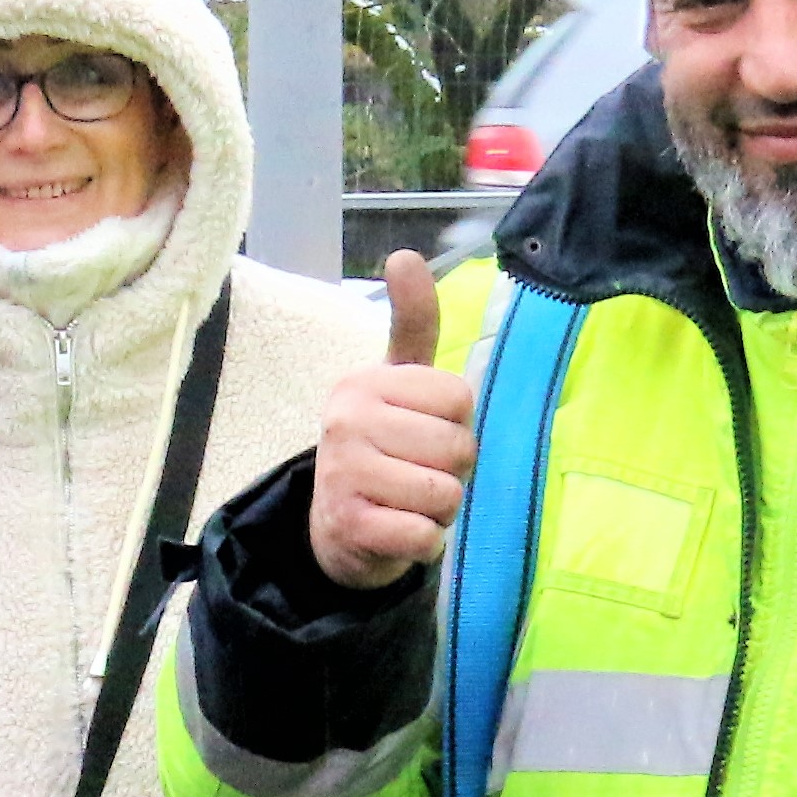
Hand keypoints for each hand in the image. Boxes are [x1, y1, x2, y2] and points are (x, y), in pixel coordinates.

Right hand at [312, 248, 480, 588]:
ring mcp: (343, 472)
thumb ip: (412, 323)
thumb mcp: (398, 382)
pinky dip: (425, 542)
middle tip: (417, 475)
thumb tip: (403, 254)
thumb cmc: (383, 447)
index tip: (423, 434)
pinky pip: (424, 535)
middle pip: (458, 447)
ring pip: (445, 493)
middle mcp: (345, 420)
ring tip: (409, 504)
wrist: (336, 530)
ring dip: (441, 511)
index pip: (460, 398)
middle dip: (454, 472)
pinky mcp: (348, 525)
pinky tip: (400, 532)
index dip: (457, 425)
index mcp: (363, 382)